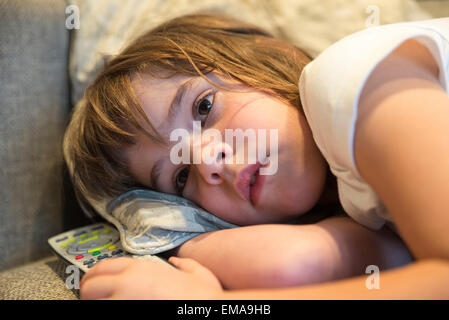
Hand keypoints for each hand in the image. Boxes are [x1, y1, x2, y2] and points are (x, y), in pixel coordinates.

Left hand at [79, 256, 222, 299]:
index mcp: (141, 268)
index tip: (94, 285)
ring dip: (96, 303)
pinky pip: (103, 310)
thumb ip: (185, 265)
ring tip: (106, 305)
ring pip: (91, 301)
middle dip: (89, 293)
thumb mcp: (198, 272)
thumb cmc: (203, 297)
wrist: (208, 309)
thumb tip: (177, 263)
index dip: (94, 277)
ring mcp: (123, 299)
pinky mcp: (123, 312)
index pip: (102, 266)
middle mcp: (128, 280)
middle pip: (90, 284)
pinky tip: (116, 311)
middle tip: (95, 300)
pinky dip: (105, 309)